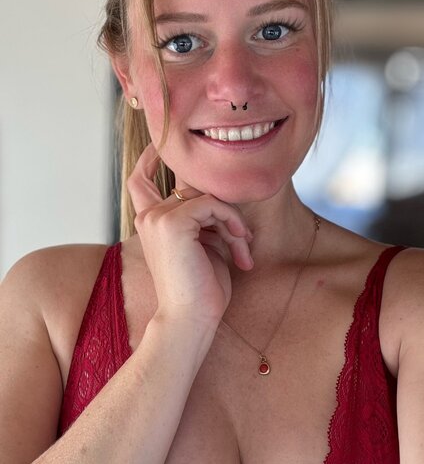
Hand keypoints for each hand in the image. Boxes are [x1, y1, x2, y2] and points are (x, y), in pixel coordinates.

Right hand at [127, 144, 253, 327]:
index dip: (151, 159)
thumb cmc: (201, 290)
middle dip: (225, 212)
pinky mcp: (172, 221)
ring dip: (233, 224)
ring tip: (243, 252)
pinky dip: (232, 223)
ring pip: (209, 198)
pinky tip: (241, 246)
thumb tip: (220, 196)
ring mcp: (158, 217)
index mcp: (150, 222)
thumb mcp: (204, 245)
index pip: (141, 180)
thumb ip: (203, 218)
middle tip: (243, 241)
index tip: (161, 144)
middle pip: (195, 189)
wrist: (190, 319)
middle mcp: (149, 216)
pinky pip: (213, 204)